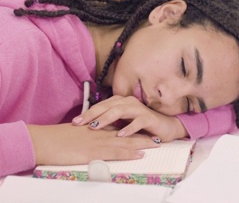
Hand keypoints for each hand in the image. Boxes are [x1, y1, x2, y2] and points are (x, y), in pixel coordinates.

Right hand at [26, 123, 158, 165]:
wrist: (43, 141)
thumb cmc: (52, 139)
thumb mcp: (70, 134)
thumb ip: (82, 135)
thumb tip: (86, 138)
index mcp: (92, 128)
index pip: (114, 126)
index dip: (129, 127)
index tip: (141, 128)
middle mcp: (97, 132)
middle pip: (124, 132)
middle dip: (140, 133)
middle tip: (155, 134)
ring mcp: (97, 141)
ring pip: (124, 141)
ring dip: (141, 142)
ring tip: (156, 143)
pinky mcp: (94, 151)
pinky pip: (116, 152)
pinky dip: (129, 153)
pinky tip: (140, 154)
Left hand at [72, 95, 187, 141]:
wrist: (164, 126)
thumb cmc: (140, 125)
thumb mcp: (121, 123)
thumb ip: (109, 122)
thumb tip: (88, 127)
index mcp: (120, 102)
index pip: (101, 106)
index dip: (87, 113)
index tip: (74, 122)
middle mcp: (128, 102)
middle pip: (107, 106)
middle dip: (92, 114)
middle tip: (79, 123)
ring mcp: (139, 109)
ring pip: (120, 111)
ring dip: (106, 119)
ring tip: (95, 127)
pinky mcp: (148, 118)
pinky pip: (137, 122)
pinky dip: (128, 128)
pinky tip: (120, 134)